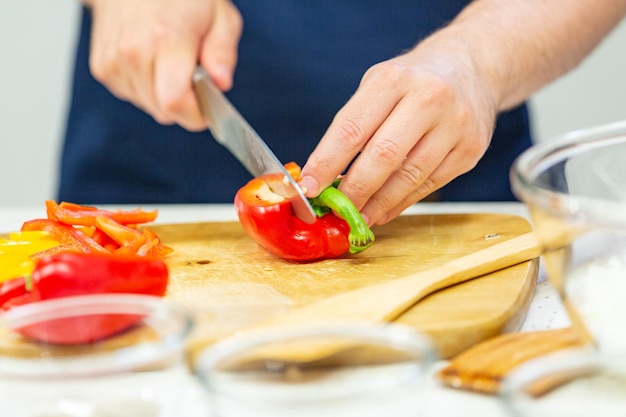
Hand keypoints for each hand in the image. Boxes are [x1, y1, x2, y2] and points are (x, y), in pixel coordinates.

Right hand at [85, 0, 241, 129]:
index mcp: (166, 39)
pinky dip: (148, 87)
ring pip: (150, 106)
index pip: (176, 102)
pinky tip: (152, 61)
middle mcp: (133, 52)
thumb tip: (221, 83)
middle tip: (193, 75)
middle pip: (165, 111)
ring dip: (166, 95)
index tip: (210, 106)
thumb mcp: (219, 15)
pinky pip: (134, 96)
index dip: (197, 113)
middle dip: (186, 103)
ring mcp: (113, 62)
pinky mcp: (102, 68)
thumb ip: (223, 52)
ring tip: (171, 61)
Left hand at [299, 32, 497, 225]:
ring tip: (359, 216)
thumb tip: (325, 177)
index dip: (327, 162)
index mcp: (394, 78)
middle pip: (383, 156)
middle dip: (354, 190)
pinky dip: (402, 202)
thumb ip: (354, 125)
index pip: (352, 128)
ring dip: (378, 204)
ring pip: (409, 176)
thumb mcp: (379, 85)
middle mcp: (428, 98)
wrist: (472, 67)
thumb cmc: (413, 81)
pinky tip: (384, 210)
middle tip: (337, 209)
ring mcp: (455, 124)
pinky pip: (430, 185)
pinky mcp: (471, 149)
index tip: (309, 187)